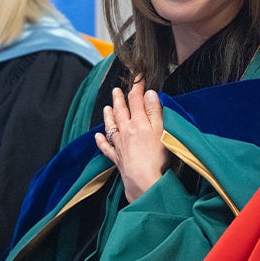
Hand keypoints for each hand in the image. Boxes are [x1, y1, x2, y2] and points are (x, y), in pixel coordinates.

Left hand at [94, 79, 170, 201]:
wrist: (144, 180)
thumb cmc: (157, 157)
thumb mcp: (162, 130)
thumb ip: (155, 111)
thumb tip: (149, 93)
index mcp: (139, 123)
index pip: (136, 101)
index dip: (136, 88)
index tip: (138, 80)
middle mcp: (126, 131)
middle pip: (121, 111)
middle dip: (119, 99)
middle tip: (116, 90)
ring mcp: (120, 145)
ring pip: (111, 126)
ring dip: (108, 116)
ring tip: (106, 107)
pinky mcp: (117, 159)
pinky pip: (106, 148)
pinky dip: (101, 141)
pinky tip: (98, 136)